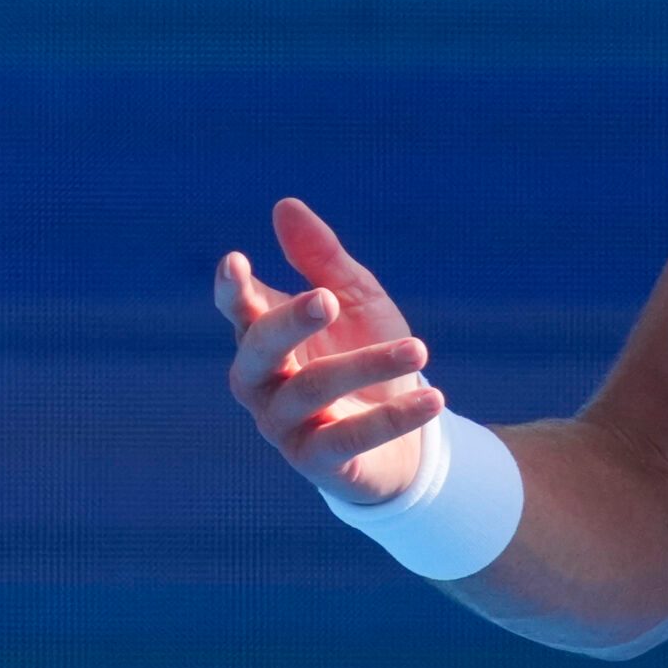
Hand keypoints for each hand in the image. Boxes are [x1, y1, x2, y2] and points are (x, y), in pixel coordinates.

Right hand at [216, 197, 444, 504]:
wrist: (405, 433)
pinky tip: (433, 397)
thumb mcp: (356, 300)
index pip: (241, 312)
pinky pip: (349, 440)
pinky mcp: (318, 462)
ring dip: (366, 365)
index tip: (236, 262)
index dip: (233, 290)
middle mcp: (263, 383)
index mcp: (266, 338)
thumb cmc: (367, 353)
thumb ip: (321, 258)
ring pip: (310, 391)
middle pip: (258, 352)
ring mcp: (285, 426)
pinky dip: (392, 419)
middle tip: (327, 298)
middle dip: (289, 323)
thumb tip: (285, 206)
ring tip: (418, 347)